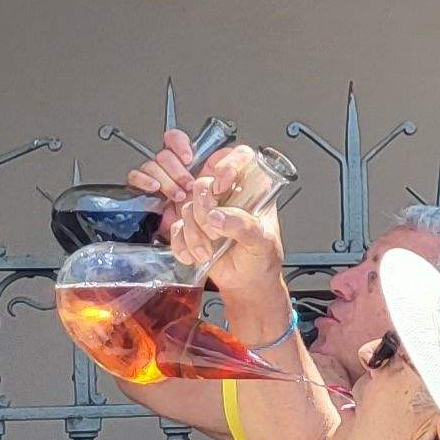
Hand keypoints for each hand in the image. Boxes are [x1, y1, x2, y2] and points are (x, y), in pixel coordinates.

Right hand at [127, 131, 287, 289]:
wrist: (246, 282)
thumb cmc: (262, 258)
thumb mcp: (263, 241)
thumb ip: (244, 226)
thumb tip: (218, 217)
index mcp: (250, 190)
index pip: (240, 157)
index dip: (228, 164)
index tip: (222, 183)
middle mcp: (226, 195)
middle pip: (202, 183)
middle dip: (204, 210)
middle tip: (215, 229)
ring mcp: (206, 209)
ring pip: (187, 207)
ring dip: (195, 233)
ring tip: (209, 250)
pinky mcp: (190, 225)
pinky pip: (176, 227)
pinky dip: (183, 244)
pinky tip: (197, 254)